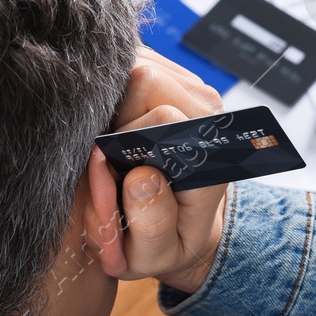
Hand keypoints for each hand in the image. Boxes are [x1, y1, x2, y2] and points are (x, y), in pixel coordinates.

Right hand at [86, 49, 228, 295]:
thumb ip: (151, 225)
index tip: (108, 170)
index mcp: (210, 151)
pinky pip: (125, 61)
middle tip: (105, 158)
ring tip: (109, 146)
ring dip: (108, 101)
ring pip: (132, 62)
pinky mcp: (166, 74)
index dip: (123, 138)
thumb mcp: (157, 255)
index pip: (163, 116)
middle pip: (143, 77)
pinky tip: (110, 124)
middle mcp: (206, 110)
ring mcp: (188, 86)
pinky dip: (108, 90)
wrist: (176, 225)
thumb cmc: (164, 242)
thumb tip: (141, 177)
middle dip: (111, 114)